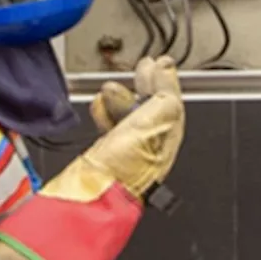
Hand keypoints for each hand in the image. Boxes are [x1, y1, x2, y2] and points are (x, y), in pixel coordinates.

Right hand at [73, 56, 186, 199]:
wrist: (88, 197)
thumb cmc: (120, 172)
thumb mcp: (151, 124)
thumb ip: (164, 99)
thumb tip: (168, 77)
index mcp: (167, 138)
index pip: (172, 103)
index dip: (167, 81)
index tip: (161, 62)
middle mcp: (151, 147)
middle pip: (153, 107)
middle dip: (146, 84)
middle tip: (143, 66)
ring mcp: (128, 152)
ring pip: (131, 115)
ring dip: (122, 96)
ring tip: (112, 86)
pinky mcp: (107, 156)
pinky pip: (111, 127)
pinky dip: (106, 111)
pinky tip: (100, 105)